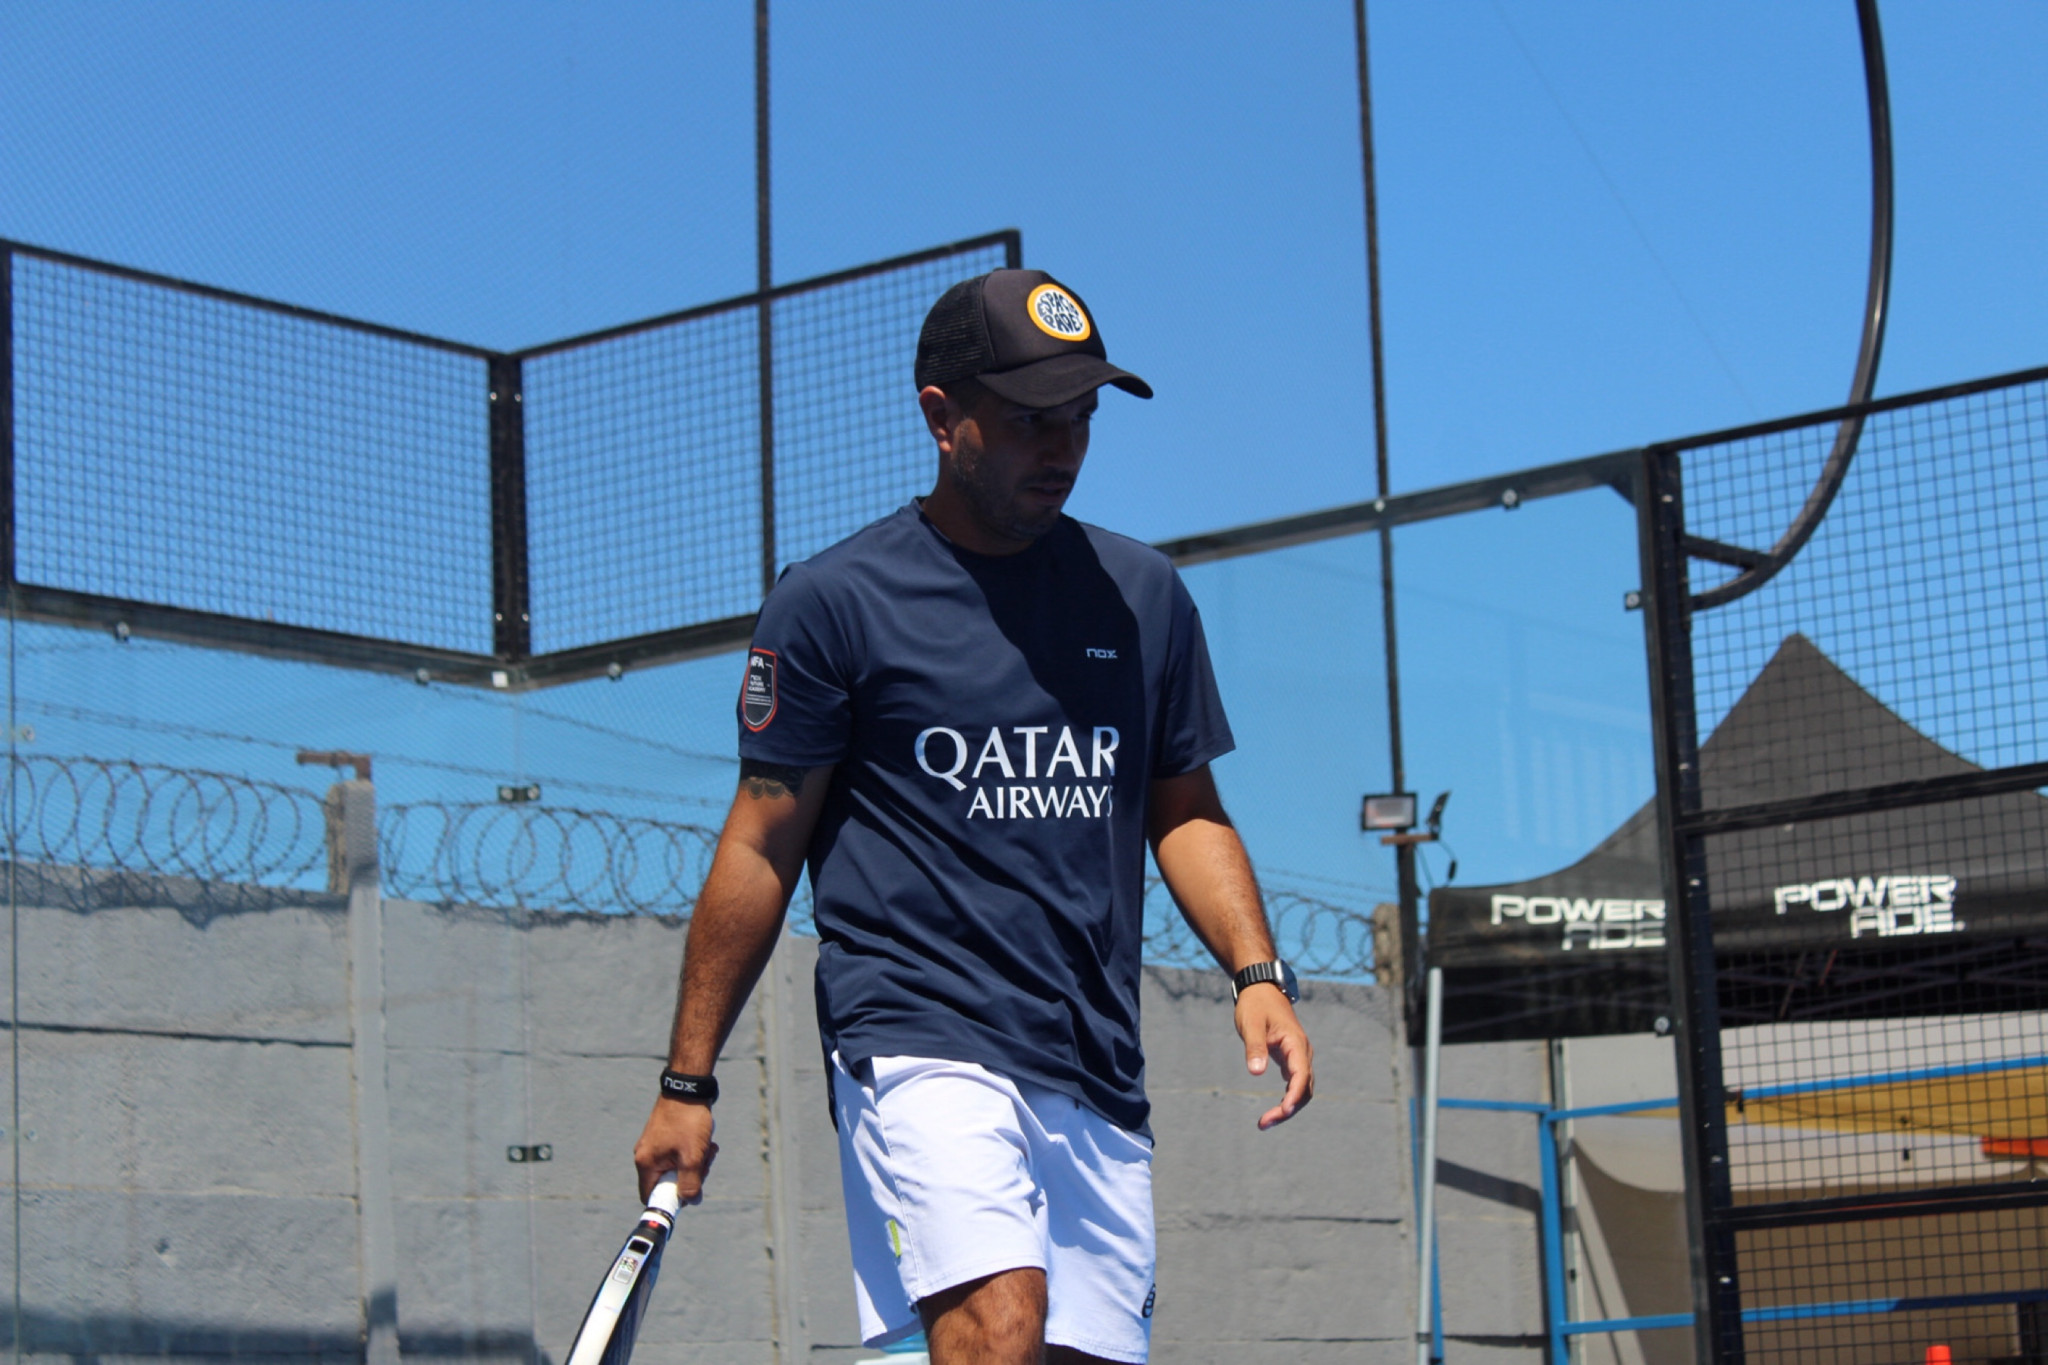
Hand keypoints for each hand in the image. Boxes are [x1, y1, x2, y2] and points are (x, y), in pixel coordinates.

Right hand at [633, 1098, 718, 1203]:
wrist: (688, 1087)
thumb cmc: (688, 1121)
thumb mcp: (692, 1157)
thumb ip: (690, 1184)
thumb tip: (692, 1201)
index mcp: (646, 1164)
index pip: (651, 1197)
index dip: (671, 1200)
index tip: (690, 1192)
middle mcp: (645, 1156)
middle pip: (667, 1183)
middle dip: (690, 1177)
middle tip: (705, 1163)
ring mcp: (654, 1146)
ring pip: (676, 1168)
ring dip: (695, 1163)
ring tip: (708, 1148)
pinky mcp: (663, 1137)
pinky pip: (677, 1155)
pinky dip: (693, 1152)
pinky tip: (705, 1141)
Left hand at [1235, 986, 1312, 1129]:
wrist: (1261, 989)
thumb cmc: (1256, 1005)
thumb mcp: (1251, 1025)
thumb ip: (1255, 1048)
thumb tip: (1256, 1073)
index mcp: (1296, 1043)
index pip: (1302, 1076)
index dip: (1294, 1096)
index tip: (1282, 1111)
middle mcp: (1302, 1052)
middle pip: (1304, 1088)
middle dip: (1288, 1109)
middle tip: (1265, 1123)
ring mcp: (1298, 1056)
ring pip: (1302, 1089)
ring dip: (1288, 1107)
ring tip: (1266, 1122)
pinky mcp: (1291, 1059)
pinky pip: (1295, 1084)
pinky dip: (1287, 1099)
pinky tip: (1274, 1111)